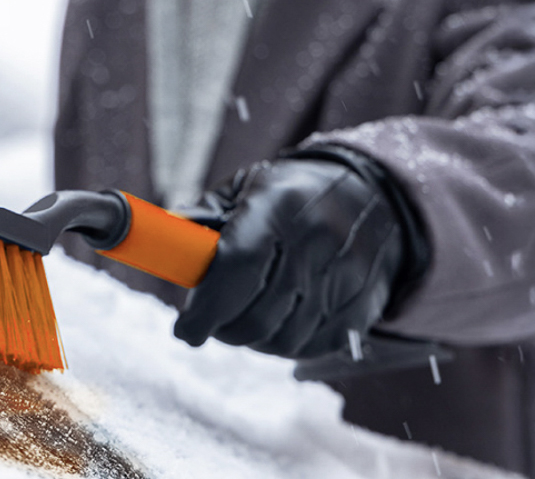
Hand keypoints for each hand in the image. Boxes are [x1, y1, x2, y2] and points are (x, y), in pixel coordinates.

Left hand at [173, 153, 407, 358]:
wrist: (375, 196)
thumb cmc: (295, 192)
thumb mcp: (249, 187)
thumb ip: (205, 218)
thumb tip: (159, 247)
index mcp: (280, 205)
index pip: (238, 267)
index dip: (206, 307)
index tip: (185, 329)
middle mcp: (316, 241)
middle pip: (257, 315)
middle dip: (222, 326)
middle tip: (208, 320)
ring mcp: (344, 278)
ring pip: (282, 339)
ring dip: (252, 338)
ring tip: (243, 316)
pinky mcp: (361, 307)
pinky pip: (311, 347)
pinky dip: (285, 343)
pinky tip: (278, 320)